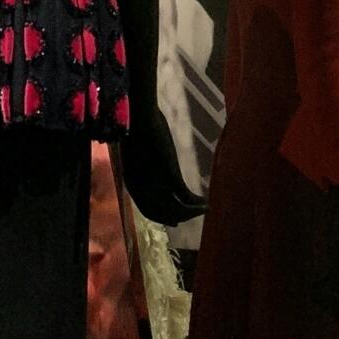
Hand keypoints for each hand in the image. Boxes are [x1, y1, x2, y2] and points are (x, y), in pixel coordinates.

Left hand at [119, 81, 205, 227]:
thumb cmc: (137, 128)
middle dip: (179, 218)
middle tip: (194, 215)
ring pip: (176, 209)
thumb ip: (142, 166)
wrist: (140, 117)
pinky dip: (198, 204)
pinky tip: (206, 203)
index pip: (148, 211)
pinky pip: (186, 197)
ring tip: (205, 209)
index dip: (163, 218)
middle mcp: (143, 189)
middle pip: (163, 214)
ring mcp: (156, 183)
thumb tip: (149, 168)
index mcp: (132, 184)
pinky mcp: (170, 175)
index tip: (175, 221)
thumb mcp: (136, 153)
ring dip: (192, 213)